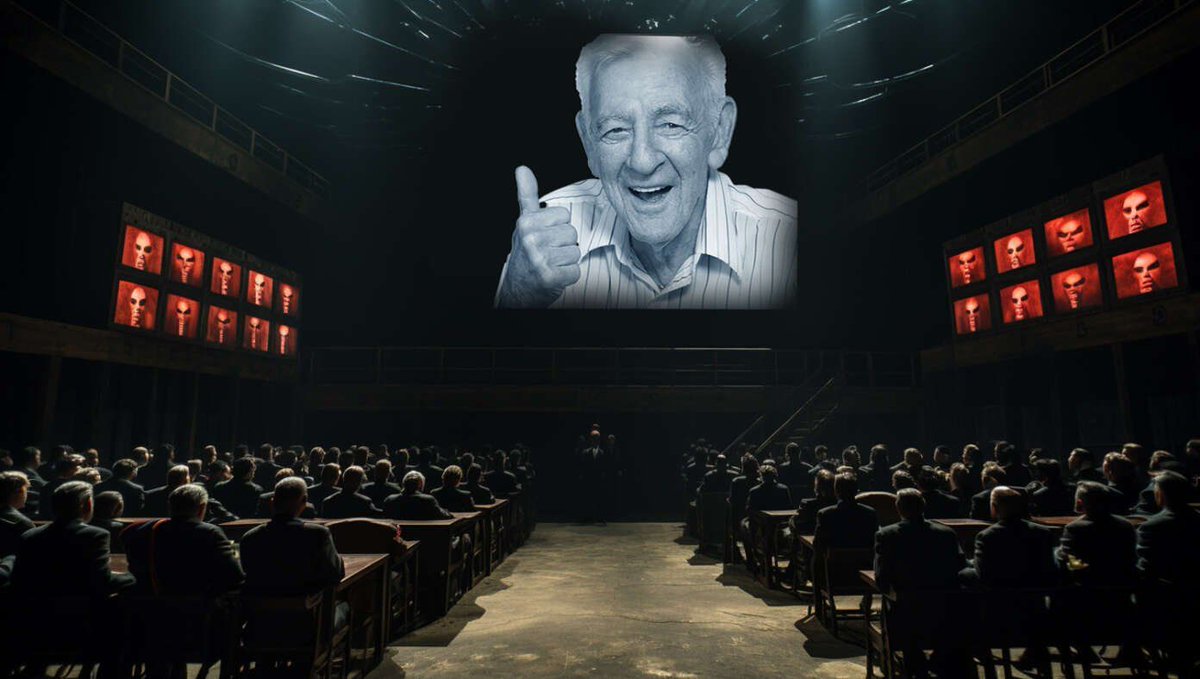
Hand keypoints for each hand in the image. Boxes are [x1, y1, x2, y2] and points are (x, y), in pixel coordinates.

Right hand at [497, 166, 580, 307]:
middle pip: (572, 234)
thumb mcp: (524, 222)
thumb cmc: (525, 253)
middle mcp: (531, 239)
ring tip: (551, 264)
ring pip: (576, 252)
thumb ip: (527, 195)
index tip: (545, 236)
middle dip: (564, 245)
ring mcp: (540, 259)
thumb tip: (522, 169)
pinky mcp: (550, 277)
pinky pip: (575, 271)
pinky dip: (568, 276)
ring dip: (567, 261)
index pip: (564, 215)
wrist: (518, 288)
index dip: (558, 227)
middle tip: (548, 252)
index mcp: (527, 222)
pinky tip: (555, 276)